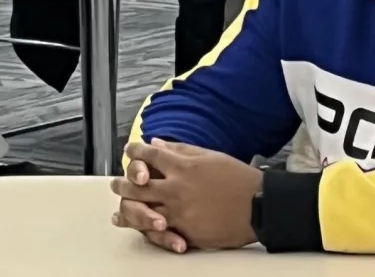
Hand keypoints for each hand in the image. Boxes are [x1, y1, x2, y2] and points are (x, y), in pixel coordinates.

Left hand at [111, 140, 262, 250]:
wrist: (259, 206)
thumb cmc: (238, 179)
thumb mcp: (210, 156)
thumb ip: (181, 150)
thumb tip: (156, 142)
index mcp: (183, 166)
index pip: (148, 154)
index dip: (135, 151)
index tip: (129, 151)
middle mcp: (176, 188)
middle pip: (136, 184)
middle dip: (122, 182)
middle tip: (115, 183)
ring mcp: (178, 211)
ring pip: (140, 209)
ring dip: (126, 207)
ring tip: (119, 207)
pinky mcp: (185, 231)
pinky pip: (158, 231)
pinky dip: (144, 228)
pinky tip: (135, 226)